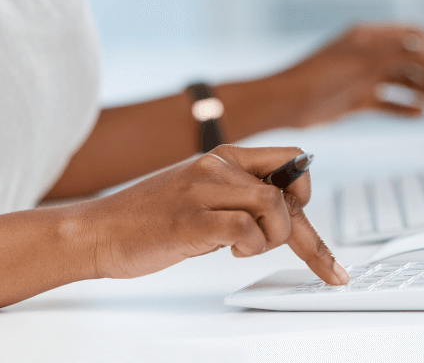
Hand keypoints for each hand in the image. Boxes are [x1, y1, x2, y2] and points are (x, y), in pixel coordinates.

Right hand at [79, 145, 347, 284]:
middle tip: (326, 268)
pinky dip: (250, 246)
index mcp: (224, 156)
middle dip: (309, 235)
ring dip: (274, 238)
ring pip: (274, 207)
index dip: (306, 194)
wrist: (97, 231)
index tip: (310, 227)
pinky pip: (246, 229)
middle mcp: (218, 165)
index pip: (291, 160)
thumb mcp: (202, 193)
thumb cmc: (150, 219)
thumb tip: (282, 212)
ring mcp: (204, 190)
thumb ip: (238, 195)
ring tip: (248, 250)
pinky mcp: (191, 219)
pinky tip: (231, 251)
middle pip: (289, 189)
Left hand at [283, 23, 423, 126]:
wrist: (287, 103)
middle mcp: (368, 55)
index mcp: (369, 36)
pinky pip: (388, 102)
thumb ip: (404, 57)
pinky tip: (422, 115)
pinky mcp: (357, 99)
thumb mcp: (367, 62)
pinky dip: (405, 108)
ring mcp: (363, 78)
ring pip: (401, 82)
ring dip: (423, 90)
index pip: (412, 35)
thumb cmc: (322, 75)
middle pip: (410, 60)